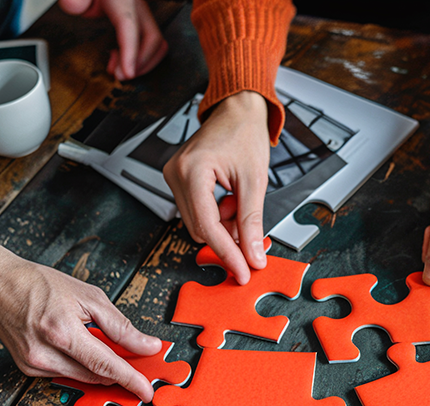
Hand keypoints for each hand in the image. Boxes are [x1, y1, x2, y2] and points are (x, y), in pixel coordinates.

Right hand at [0, 230, 160, 401]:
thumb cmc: (40, 284)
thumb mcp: (88, 297)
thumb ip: (120, 326)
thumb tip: (147, 346)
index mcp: (62, 332)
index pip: (105, 365)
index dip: (130, 379)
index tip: (147, 391)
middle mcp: (44, 354)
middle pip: (95, 376)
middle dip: (118, 373)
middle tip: (136, 365)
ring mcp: (33, 364)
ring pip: (81, 378)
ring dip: (99, 370)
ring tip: (106, 348)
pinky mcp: (27, 369)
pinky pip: (64, 374)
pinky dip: (78, 366)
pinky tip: (78, 348)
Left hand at [59, 0, 166, 79]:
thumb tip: (74, 6)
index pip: (129, 25)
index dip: (131, 52)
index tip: (127, 74)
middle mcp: (135, 5)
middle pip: (152, 38)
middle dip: (141, 63)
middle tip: (120, 76)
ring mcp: (140, 13)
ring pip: (157, 43)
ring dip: (143, 63)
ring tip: (119, 70)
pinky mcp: (140, 21)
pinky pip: (150, 43)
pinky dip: (141, 58)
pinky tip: (119, 58)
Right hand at [164, 91, 269, 284]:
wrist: (237, 109)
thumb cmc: (245, 133)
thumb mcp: (255, 181)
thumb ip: (252, 222)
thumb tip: (253, 254)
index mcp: (192, 171)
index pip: (207, 227)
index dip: (227, 254)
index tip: (242, 272)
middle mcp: (176, 174)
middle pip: (200, 230)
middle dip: (227, 237)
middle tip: (250, 231)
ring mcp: (174, 176)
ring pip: (198, 223)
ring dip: (223, 225)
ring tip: (239, 201)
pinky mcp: (179, 179)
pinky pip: (197, 211)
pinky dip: (217, 214)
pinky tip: (229, 199)